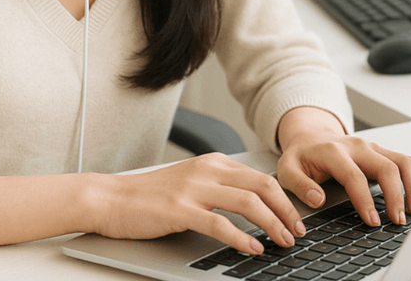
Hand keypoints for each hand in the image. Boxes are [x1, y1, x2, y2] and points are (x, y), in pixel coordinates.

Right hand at [86, 153, 305, 254]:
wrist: (111, 198)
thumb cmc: (151, 196)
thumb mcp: (191, 182)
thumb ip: (219, 187)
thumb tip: (254, 205)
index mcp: (213, 162)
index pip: (261, 176)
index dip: (284, 198)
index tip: (296, 217)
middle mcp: (207, 169)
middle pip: (261, 185)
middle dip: (286, 210)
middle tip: (299, 232)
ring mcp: (194, 188)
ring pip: (247, 201)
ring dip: (272, 224)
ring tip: (283, 242)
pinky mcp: (180, 210)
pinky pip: (219, 224)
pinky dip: (241, 238)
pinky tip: (252, 249)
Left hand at [276, 107, 410, 226]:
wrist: (310, 136)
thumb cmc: (301, 156)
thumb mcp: (287, 169)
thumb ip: (300, 185)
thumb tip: (318, 199)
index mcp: (333, 151)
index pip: (354, 176)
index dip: (365, 200)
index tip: (373, 221)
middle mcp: (357, 146)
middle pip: (386, 166)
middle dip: (396, 195)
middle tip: (397, 221)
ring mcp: (372, 147)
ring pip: (402, 160)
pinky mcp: (381, 151)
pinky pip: (407, 160)